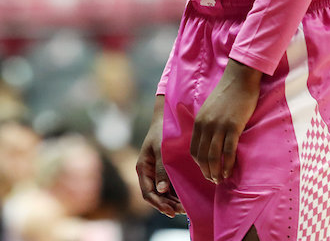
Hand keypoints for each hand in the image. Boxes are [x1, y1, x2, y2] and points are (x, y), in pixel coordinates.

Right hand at [136, 95, 183, 216]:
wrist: (167, 118)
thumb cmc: (162, 132)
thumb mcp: (160, 150)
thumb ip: (161, 170)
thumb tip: (161, 191)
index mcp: (143, 168)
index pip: (147, 193)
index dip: (158, 204)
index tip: (170, 211)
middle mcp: (149, 173)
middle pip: (156, 196)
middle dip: (167, 205)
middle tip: (182, 210)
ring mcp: (156, 172)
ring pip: (163, 193)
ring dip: (172, 201)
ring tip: (185, 207)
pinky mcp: (165, 170)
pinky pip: (169, 187)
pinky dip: (176, 194)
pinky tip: (185, 198)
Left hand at [190, 59, 260, 183]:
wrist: (240, 78)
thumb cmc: (228, 94)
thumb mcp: (210, 108)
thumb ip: (207, 123)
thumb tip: (209, 140)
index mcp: (199, 121)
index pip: (194, 149)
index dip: (199, 164)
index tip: (206, 171)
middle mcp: (206, 125)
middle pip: (202, 156)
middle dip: (206, 172)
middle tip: (213, 181)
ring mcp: (219, 126)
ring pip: (214, 157)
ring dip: (216, 172)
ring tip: (220, 180)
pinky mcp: (233, 127)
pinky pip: (228, 151)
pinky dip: (228, 165)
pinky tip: (230, 172)